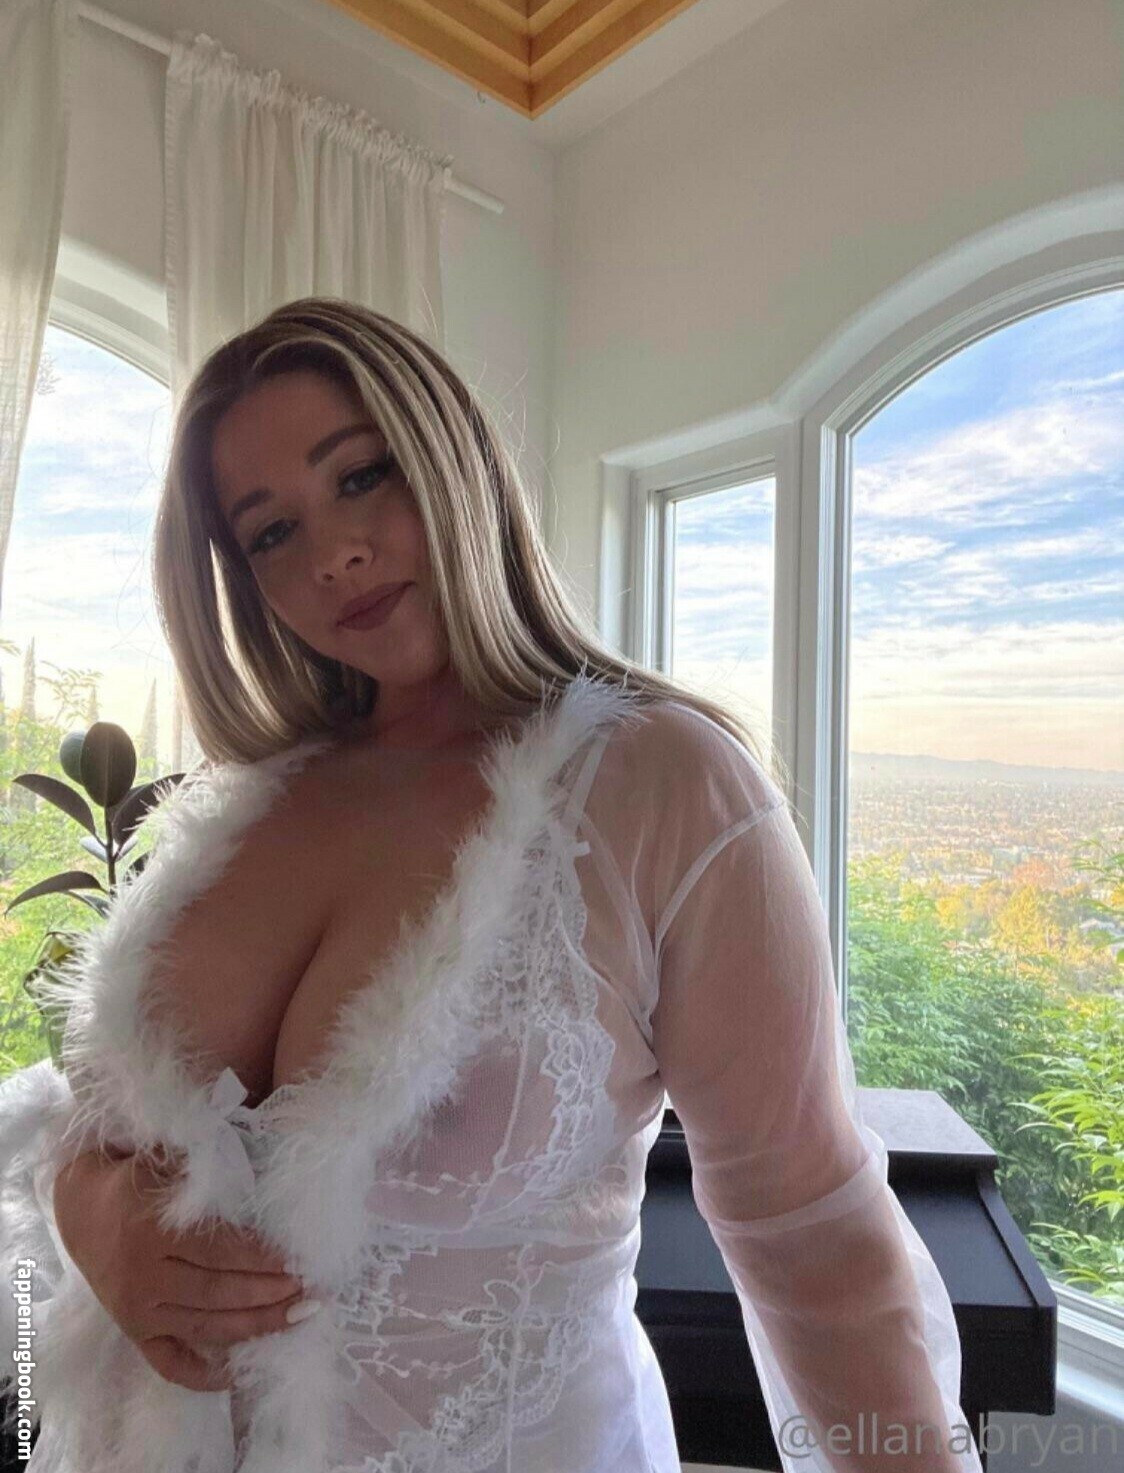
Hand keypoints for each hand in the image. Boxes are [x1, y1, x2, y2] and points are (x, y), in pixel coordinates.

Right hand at [53, 1146, 315, 1391]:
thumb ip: (209, 1180)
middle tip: (309, 1292)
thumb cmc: (137, 1180)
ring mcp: (136, 1312)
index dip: (261, 1258)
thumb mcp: (168, 1165)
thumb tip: (265, 1195)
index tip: (297, 1261)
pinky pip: (169, 1363)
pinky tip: (240, 1371)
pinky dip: (203, 1375)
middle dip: (268, 1294)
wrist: (81, 1208)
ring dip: (255, 1326)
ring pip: (204, 1327)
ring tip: (297, 1318)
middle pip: (217, 1293)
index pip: (218, 1251)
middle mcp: (143, 1277)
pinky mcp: (132, 1333)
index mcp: (152, 1231)